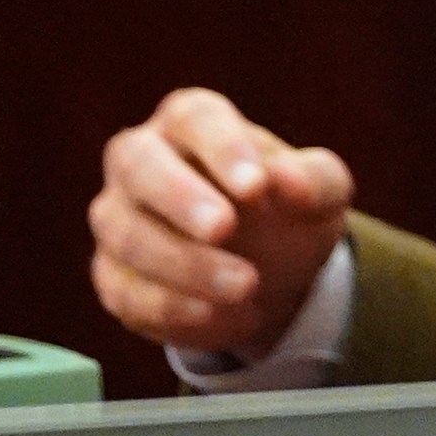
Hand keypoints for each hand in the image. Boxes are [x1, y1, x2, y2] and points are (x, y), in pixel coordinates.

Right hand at [89, 89, 353, 357]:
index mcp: (192, 122)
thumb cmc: (289, 207)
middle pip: (137, 165)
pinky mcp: (113, 276)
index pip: (195, 118)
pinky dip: (177, 310)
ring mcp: (118, 218)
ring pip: (129, 236)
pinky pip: (127, 293)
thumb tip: (289, 182)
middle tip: (224, 228)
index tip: (257, 186)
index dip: (222, 149)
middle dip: (179, 198)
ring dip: (186, 265)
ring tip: (247, 286)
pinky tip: (230, 317)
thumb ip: (314, 180)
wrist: (271, 267)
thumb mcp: (322, 190)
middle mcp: (141, 160)